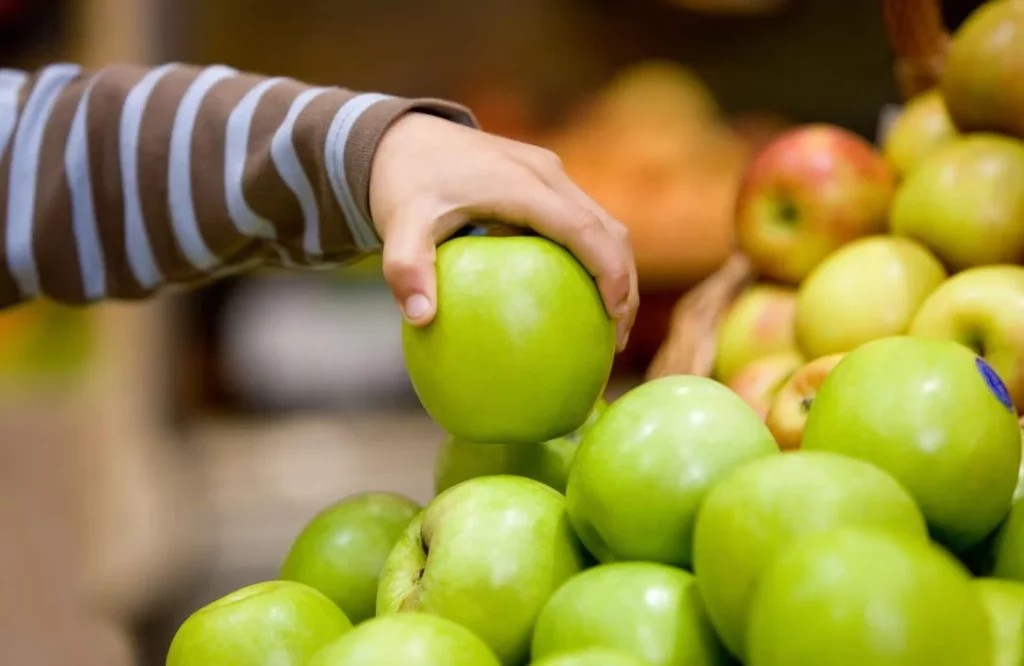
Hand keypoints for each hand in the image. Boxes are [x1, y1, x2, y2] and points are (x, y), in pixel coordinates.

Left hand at [370, 113, 638, 349]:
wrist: (399, 136)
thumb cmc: (402, 181)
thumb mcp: (397, 223)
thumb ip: (406, 267)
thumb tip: (420, 318)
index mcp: (523, 184)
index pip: (586, 230)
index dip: (610, 273)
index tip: (614, 318)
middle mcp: (547, 174)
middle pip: (610, 229)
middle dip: (624, 283)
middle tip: (616, 339)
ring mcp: (550, 175)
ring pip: (604, 224)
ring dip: (615, 271)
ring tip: (608, 326)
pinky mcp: (544, 181)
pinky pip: (583, 222)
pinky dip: (593, 259)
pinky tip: (577, 298)